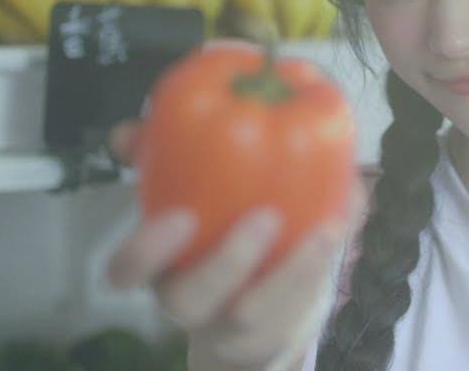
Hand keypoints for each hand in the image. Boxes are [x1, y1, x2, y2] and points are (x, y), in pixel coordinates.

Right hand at [105, 121, 366, 369]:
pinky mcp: (276, 334)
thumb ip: (159, 153)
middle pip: (189, 300)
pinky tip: (344, 222)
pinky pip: (298, 310)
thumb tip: (124, 134)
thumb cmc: (214, 226)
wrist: (254, 299)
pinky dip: (324, 265)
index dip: (146, 250)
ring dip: (293, 270)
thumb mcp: (188, 187)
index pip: (129, 270)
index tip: (182, 214)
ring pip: (253, 316)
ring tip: (326, 229)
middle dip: (226, 262)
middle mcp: (189, 301)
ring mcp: (233, 326)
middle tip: (266, 216)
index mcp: (160, 266)